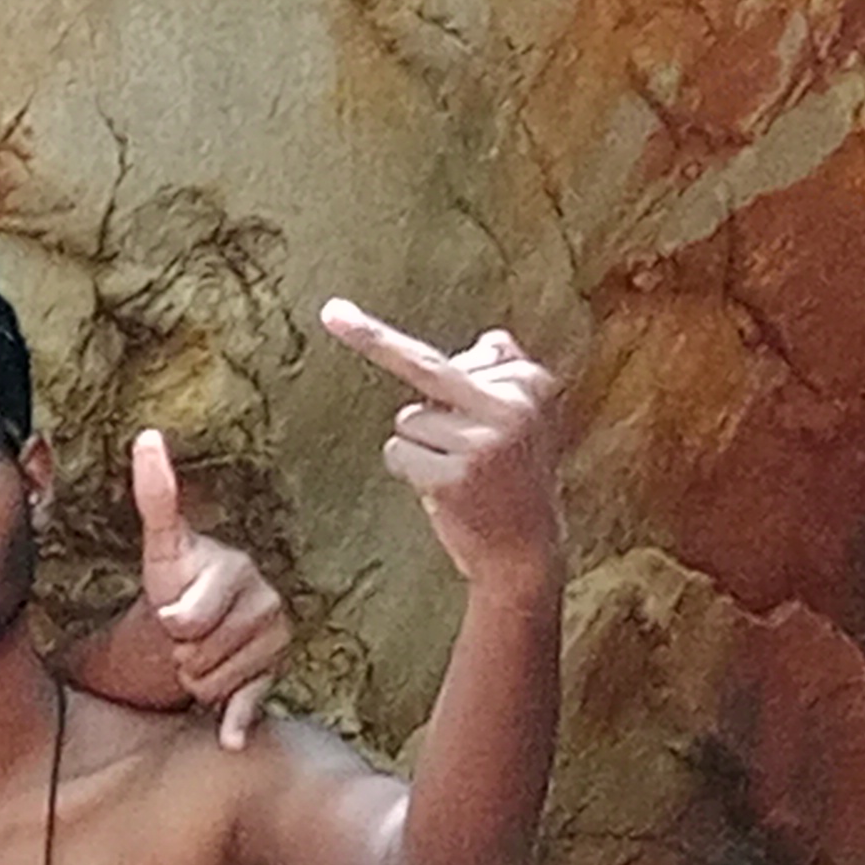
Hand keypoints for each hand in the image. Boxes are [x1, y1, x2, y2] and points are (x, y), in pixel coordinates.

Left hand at [131, 430, 289, 748]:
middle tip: (181, 635)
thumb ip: (156, 494)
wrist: (195, 624)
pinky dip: (236, 724)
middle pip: (198, 655)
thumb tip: (146, 436)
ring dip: (192, 675)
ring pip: (211, 684)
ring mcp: (274, 643)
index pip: (189, 618)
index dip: (173, 621)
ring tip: (197, 650)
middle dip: (179, 650)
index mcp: (239, 572)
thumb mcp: (162, 544)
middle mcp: (267, 604)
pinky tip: (229, 737)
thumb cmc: (177, 581)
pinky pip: (250, 706)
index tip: (170, 614)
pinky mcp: (274, 678)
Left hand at [320, 302, 564, 586]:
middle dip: (371, 338)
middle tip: (331, 312)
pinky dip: (411, 471)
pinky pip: (399, 453)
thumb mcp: (527, 421)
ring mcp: (484, 441)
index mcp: (533, 384)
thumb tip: (490, 340)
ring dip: (422, 446)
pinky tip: (448, 491)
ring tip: (460, 472)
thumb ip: (507, 374)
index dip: (418, 349)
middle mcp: (513, 405)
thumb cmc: (515, 479)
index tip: (348, 312)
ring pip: (408, 420)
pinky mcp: (454, 476)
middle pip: (423, 366)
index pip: (468, 353)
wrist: (525, 552)